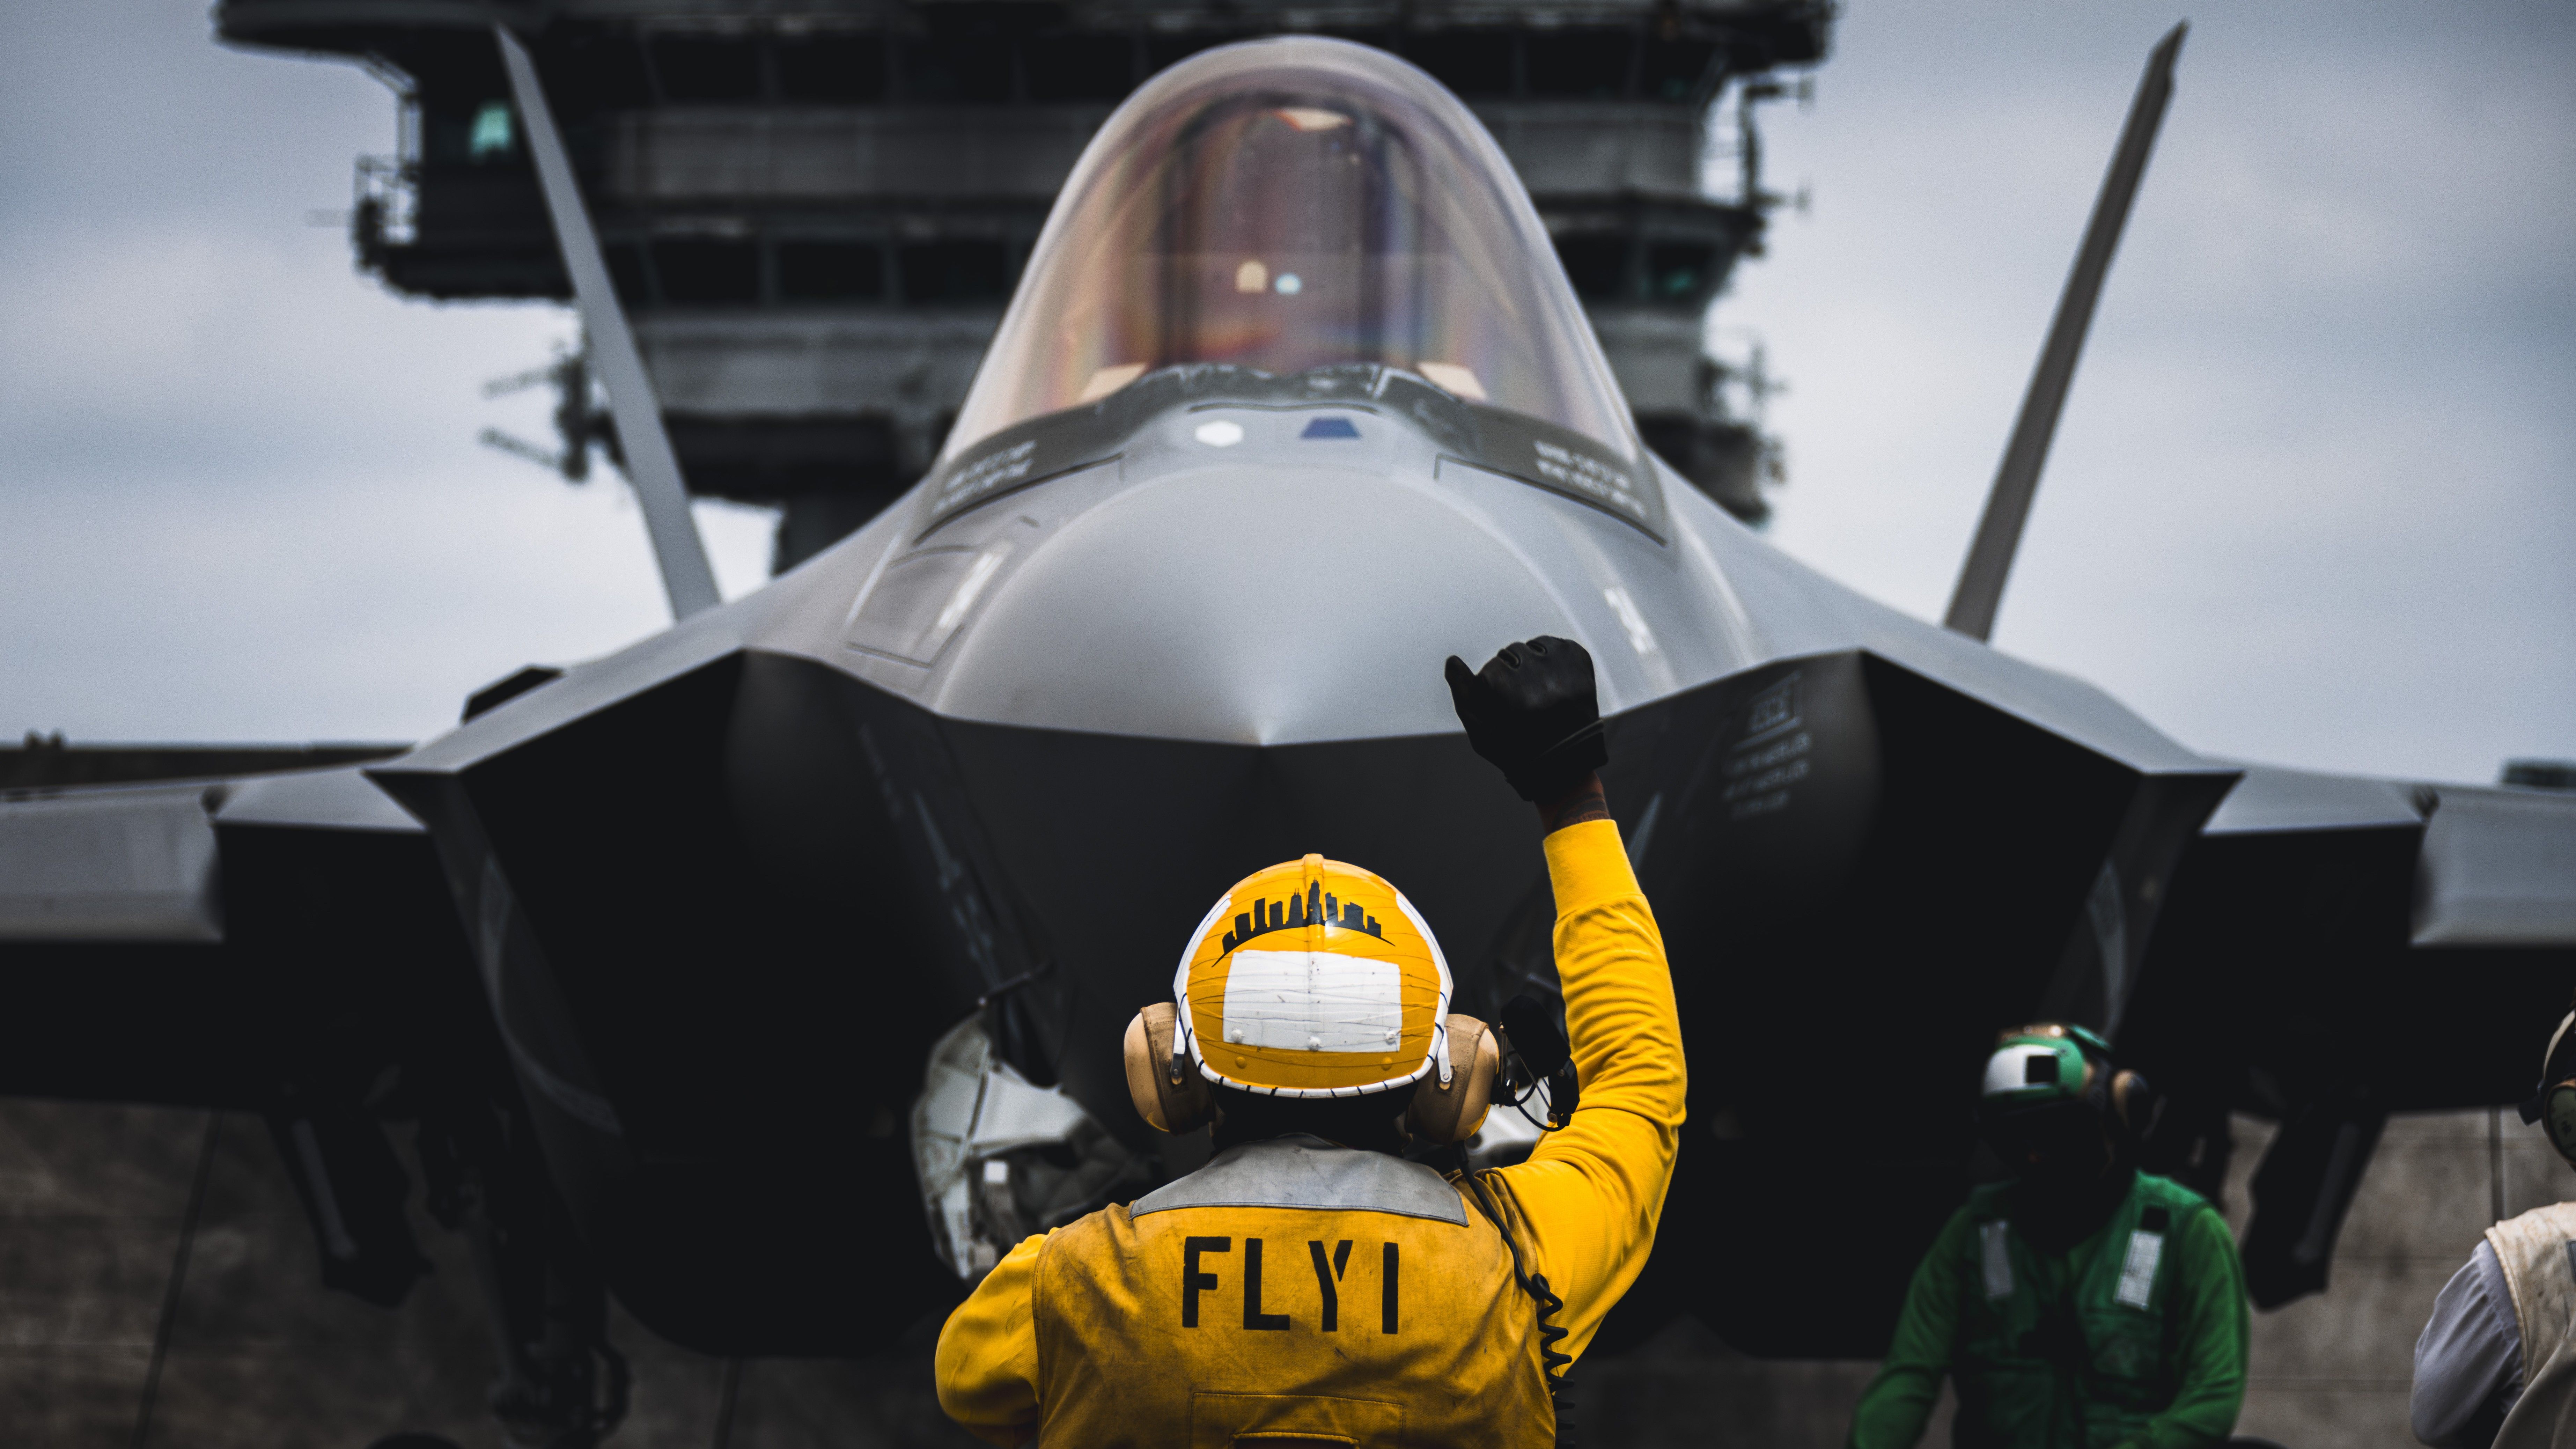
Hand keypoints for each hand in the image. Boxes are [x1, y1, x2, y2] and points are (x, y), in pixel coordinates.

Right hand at [1443, 635, 1606, 803]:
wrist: (1562, 761)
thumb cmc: (1515, 748)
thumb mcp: (1481, 731)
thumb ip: (1463, 693)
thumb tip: (1452, 661)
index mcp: (1513, 697)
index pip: (1491, 671)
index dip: (1492, 690)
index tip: (1505, 709)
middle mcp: (1541, 681)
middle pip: (1513, 653)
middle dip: (1512, 673)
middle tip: (1523, 700)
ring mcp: (1565, 671)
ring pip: (1534, 646)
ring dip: (1531, 663)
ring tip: (1538, 689)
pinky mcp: (1580, 662)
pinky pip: (1558, 644)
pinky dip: (1552, 658)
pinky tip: (1552, 680)